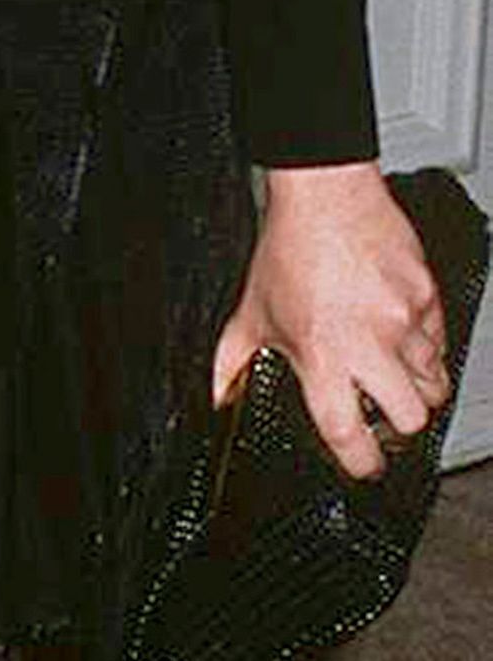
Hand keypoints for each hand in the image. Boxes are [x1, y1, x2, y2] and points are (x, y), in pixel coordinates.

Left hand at [213, 164, 449, 479]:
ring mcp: (404, 320)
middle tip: (388, 423)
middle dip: (401, 428)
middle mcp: (368, 343)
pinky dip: (427, 348)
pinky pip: (441, 340)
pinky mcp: (427, 296)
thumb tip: (220, 396)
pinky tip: (404, 340)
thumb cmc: (290, 250)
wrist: (327, 194)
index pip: (348, 432)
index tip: (363, 465)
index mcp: (322, 355)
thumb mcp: (250, 314)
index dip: (360, 461)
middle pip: (411, 417)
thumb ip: (232, 364)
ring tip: (396, 380)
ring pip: (433, 381)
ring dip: (418, 389)